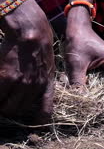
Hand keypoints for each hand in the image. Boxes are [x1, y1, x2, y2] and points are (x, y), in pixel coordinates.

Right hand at [0, 0, 54, 123]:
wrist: (30, 32)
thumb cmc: (39, 46)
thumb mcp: (48, 65)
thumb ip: (41, 80)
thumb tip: (32, 91)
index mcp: (47, 85)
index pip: (45, 111)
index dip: (39, 120)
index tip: (34, 123)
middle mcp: (34, 87)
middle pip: (17, 110)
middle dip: (8, 109)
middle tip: (3, 102)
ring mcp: (20, 84)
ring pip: (5, 107)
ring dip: (0, 104)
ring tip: (1, 95)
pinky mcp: (5, 77)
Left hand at [64, 7, 103, 93]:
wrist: (77, 28)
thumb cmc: (78, 43)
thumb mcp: (76, 65)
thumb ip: (78, 83)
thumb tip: (78, 100)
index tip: (93, 100)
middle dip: (102, 93)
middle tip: (88, 97)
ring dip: (98, 87)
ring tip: (86, 90)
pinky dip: (96, 81)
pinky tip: (86, 81)